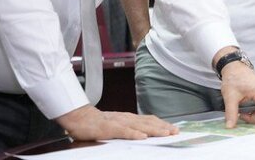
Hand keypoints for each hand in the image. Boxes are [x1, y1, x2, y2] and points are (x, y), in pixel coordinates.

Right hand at [56, 105, 177, 141]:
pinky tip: (142, 137)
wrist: (79, 117)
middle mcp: (126, 118)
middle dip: (163, 128)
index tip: (174, 129)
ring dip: (154, 130)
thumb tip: (144, 134)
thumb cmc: (97, 123)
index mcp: (129, 118)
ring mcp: (118, 122)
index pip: (149, 120)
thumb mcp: (117, 125)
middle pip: (148, 123)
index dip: (162, 124)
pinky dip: (133, 134)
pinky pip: (123, 131)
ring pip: (139, 126)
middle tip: (175, 132)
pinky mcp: (108, 128)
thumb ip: (129, 128)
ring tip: (165, 134)